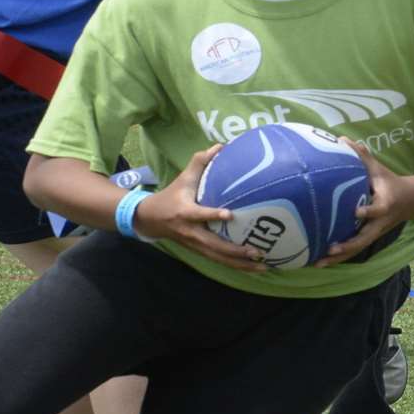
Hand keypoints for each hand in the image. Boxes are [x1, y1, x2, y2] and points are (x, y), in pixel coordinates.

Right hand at [133, 145, 266, 271]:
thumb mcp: (183, 177)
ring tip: (263, 267)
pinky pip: (219, 261)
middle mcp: (191, 232)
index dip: (213, 214)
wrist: (150, 219)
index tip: (229, 214)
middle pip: (214, 245)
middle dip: (236, 251)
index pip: (199, 214)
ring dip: (241, 264)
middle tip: (258, 252)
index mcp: (185, 212)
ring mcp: (195, 245)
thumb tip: (221, 146)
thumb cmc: (172, 195)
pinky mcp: (200, 251)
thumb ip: (200, 161)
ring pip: (219, 258)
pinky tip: (255, 268)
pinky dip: (237, 266)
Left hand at [315, 140, 411, 266]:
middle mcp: (380, 223)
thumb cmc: (390, 182)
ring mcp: (375, 233)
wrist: (412, 201)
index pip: (377, 209)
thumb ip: (361, 156)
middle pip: (364, 239)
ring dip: (339, 258)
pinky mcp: (370, 238)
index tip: (355, 212)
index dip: (368, 212)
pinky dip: (338, 258)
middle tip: (329, 250)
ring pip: (357, 249)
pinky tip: (319, 261)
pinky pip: (354, 251)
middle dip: (347, 246)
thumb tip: (341, 139)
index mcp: (385, 204)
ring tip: (317, 263)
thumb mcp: (379, 169)